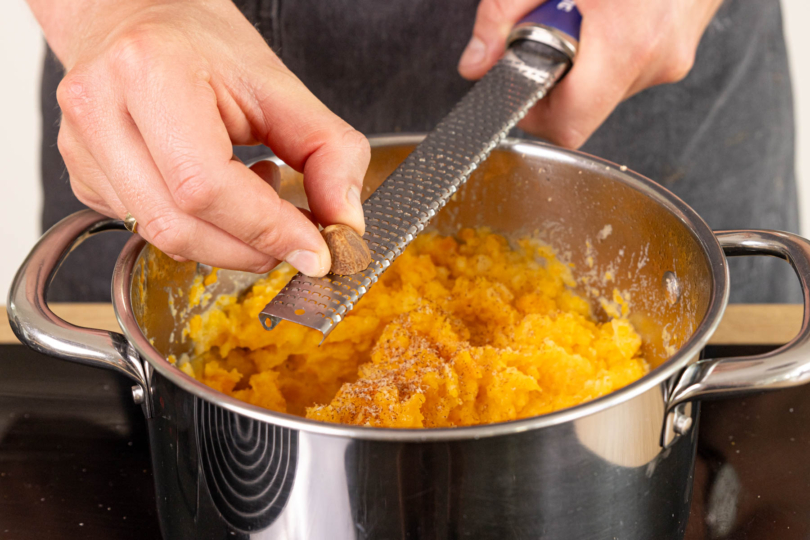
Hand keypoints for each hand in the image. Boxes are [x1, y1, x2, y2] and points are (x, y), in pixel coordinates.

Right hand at [39, 0, 369, 275]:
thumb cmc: (201, 44)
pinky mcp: (82, 177)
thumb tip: (345, 221)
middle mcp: (101, 111)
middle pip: (179, 226)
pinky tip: (219, 192)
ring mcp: (81, 149)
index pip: (207, 184)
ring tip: (255, 192)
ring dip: (228, 241)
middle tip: (295, 237)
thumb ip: (327, 150)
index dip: (267, 228)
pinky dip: (200, 230)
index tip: (315, 250)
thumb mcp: (278, 83)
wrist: (135, 20)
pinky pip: (148, 232)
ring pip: (162, 239)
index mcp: (150, 73)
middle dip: (251, 248)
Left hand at [458, 0, 722, 148]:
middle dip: (552, 82)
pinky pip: (626, 72)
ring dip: (579, 66)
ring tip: (579, 18)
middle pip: (582, 111)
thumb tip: (477, 63)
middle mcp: (655, 59)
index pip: (567, 125)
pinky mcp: (678, 52)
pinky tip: (602, 16)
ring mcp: (671, 59)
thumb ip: (502, 15)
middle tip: (545, 37)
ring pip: (603, 93)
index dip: (533, 115)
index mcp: (625, 40)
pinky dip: (603, 54)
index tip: (518, 88)